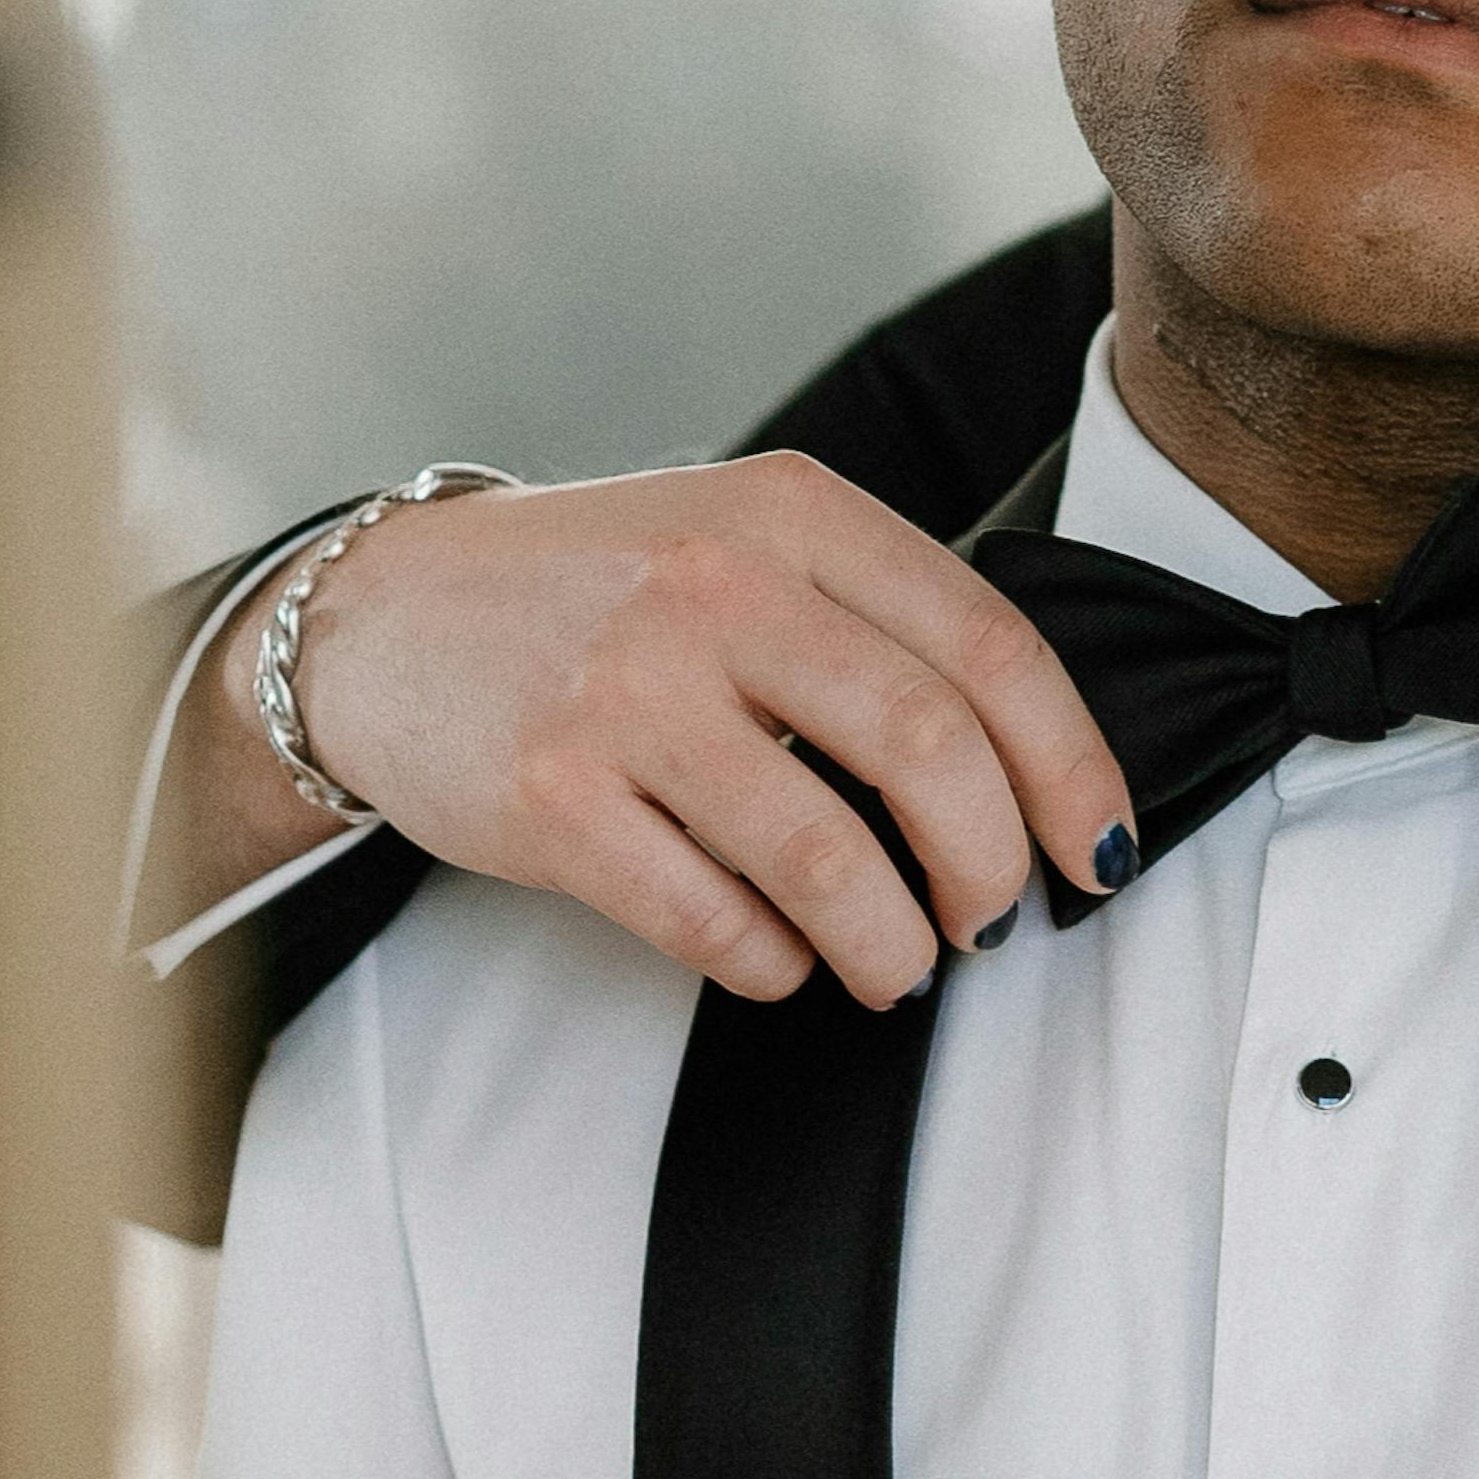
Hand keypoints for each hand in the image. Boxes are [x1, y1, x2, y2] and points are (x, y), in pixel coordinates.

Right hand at [151, 459, 1132, 1005]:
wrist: (380, 621)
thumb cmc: (597, 596)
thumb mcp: (741, 544)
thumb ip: (875, 622)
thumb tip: (1030, 778)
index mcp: (790, 512)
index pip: (991, 649)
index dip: (1071, 772)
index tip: (1097, 853)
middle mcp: (714, 586)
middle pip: (932, 751)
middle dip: (991, 868)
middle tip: (991, 923)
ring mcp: (626, 690)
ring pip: (830, 857)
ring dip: (891, 944)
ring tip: (896, 966)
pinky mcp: (551, 795)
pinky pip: (715, 920)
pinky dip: (774, 961)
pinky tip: (778, 955)